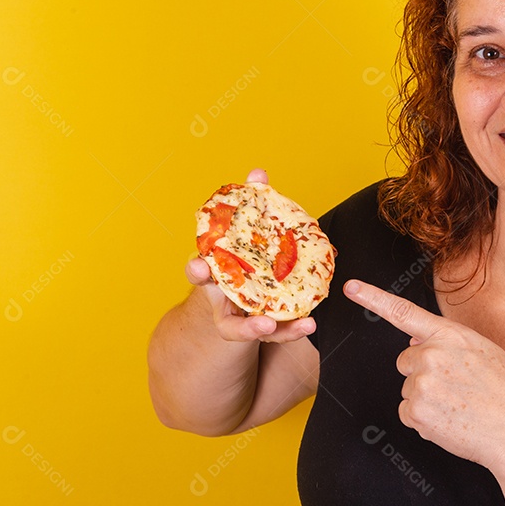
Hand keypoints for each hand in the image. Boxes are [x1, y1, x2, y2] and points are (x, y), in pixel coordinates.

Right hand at [187, 168, 316, 343]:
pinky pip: (275, 332)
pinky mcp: (260, 326)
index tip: (198, 266)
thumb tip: (258, 173)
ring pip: (245, 330)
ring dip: (267, 330)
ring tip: (288, 325)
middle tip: (261, 322)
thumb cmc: (240, 256)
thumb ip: (249, 204)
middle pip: (220, 312)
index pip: (196, 270)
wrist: (240, 290)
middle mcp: (222, 299)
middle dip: (236, 319)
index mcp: (213, 273)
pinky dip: (290, 330)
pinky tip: (309, 323)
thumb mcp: (243, 231)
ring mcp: (240, 316)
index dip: (195, 268)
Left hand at [343, 279, 504, 471]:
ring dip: (426, 398)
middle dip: (422, 372)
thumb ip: (449, 340)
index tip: (351, 287)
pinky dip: (423, 419)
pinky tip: (449, 420)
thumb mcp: (483, 351)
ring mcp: (422, 383)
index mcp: (449, 335)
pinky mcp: (416, 411)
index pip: (404, 312)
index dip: (373, 298)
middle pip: (406, 360)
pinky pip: (407, 412)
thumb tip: (415, 338)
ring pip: (408, 388)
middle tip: (455, 387)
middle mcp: (431, 354)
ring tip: (458, 405)